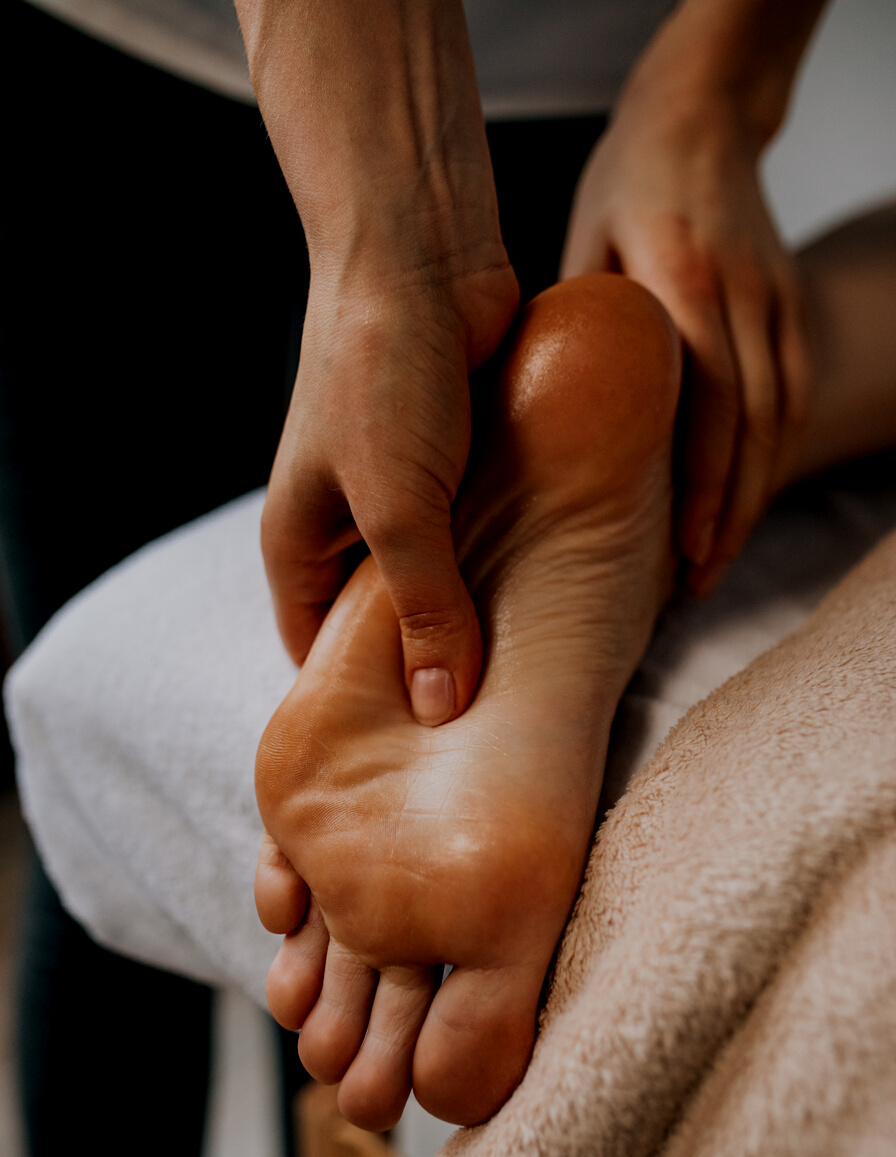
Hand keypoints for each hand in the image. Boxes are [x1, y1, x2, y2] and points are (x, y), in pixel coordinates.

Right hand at [262, 260, 518, 722]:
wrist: (423, 254)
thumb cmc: (380, 372)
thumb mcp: (397, 508)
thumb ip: (424, 607)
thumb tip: (445, 705)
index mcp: (298, 544)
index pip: (319, 653)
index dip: (363, 705)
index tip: (422, 755)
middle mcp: (346, 526)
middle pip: (385, 624)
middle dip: (431, 666)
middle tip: (492, 729)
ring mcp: (404, 495)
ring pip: (440, 580)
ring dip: (479, 613)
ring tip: (531, 675)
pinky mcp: (457, 465)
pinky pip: (481, 533)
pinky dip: (508, 561)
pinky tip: (553, 596)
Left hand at [561, 2, 817, 592]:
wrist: (704, 114)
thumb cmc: (629, 180)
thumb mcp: (584, 241)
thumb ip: (576, 324)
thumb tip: (539, 411)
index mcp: (685, 281)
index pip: (708, 407)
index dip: (701, 488)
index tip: (683, 551)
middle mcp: (743, 296)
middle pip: (753, 429)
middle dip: (728, 514)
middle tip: (698, 581)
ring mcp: (778, 300)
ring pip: (780, 421)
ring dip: (753, 496)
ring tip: (716, 560)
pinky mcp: (790, 306)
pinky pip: (790, 399)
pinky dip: (768, 457)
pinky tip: (739, 499)